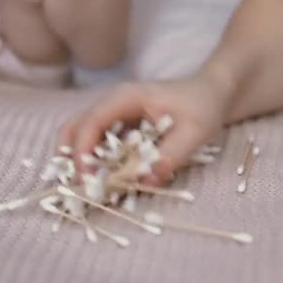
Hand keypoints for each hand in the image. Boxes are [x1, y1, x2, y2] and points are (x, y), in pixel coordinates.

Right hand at [57, 74, 234, 183]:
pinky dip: (95, 165)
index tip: (87, 180)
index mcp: (125, 98)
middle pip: (74, 128)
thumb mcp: (194, 131)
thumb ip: (170, 156)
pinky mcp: (119, 129)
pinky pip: (97, 146)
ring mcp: (113, 116)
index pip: (91, 123)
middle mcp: (112, 104)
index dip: (83, 152)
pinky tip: (107, 184)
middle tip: (80, 189)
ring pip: (81, 138)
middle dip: (70, 159)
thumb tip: (145, 182)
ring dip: (80, 164)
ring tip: (90, 189)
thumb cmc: (203, 106)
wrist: (212, 93)